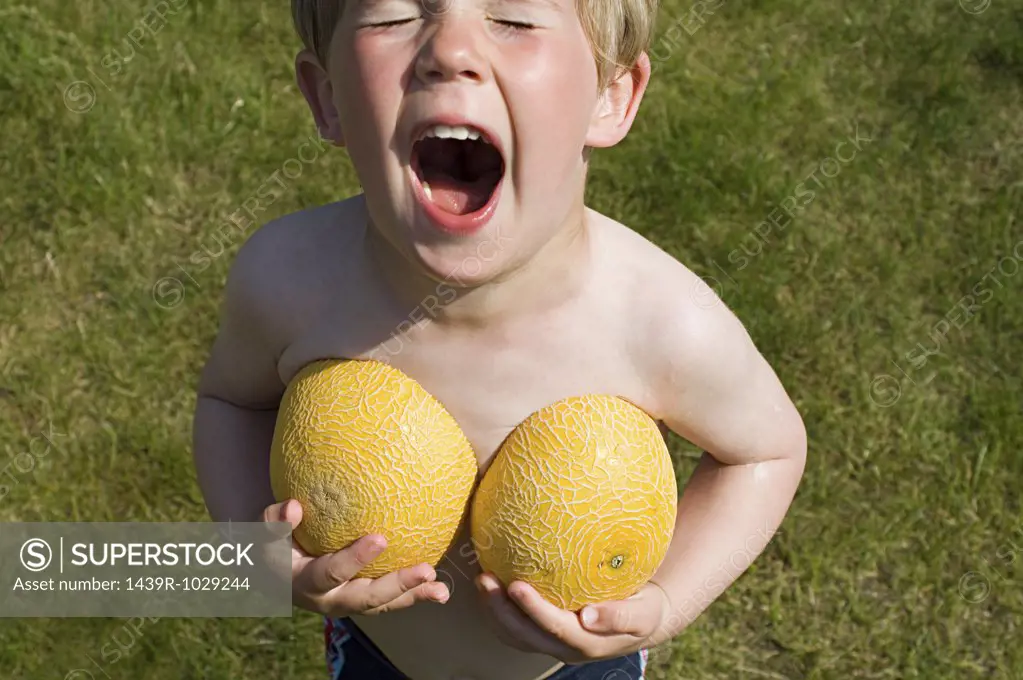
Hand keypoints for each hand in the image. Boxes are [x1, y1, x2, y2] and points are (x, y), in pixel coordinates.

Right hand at [263, 499, 449, 616]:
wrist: (274, 574)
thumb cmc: (273, 544)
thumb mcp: (264, 533)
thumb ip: (275, 521)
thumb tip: (294, 507)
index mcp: (304, 582)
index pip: (331, 572)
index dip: (355, 559)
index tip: (380, 538)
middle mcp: (328, 599)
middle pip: (366, 597)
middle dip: (397, 586)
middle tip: (426, 570)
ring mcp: (347, 603)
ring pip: (382, 605)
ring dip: (413, 596)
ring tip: (441, 590)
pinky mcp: (361, 602)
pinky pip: (389, 602)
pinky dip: (414, 596)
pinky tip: (440, 589)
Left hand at [475, 573, 670, 663]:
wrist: (640, 618)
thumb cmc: (643, 608)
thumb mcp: (643, 613)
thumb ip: (619, 616)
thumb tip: (590, 616)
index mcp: (585, 642)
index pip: (554, 626)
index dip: (533, 609)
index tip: (516, 585)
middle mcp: (562, 647)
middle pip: (523, 634)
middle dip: (499, 609)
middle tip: (484, 578)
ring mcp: (550, 641)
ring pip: (513, 633)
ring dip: (492, 609)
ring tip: (480, 577)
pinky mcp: (543, 632)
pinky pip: (514, 623)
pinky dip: (498, 605)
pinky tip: (492, 577)